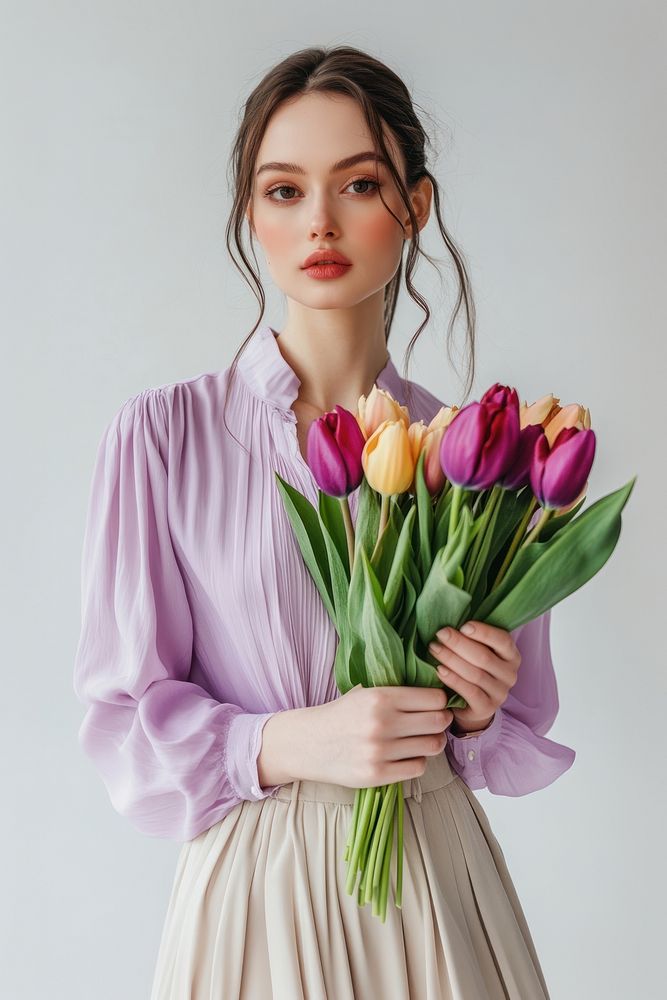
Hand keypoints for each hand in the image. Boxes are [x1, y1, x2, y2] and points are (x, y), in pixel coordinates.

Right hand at [300, 684, 454, 788]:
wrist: (308, 743)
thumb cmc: (341, 715)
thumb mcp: (365, 692)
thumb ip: (396, 691)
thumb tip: (436, 691)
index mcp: (380, 697)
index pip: (434, 698)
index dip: (440, 700)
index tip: (436, 703)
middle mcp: (382, 723)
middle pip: (438, 722)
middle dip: (442, 720)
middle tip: (437, 720)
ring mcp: (380, 751)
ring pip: (432, 746)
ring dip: (432, 742)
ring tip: (424, 738)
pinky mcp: (377, 774)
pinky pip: (418, 767)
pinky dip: (418, 761)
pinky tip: (408, 755)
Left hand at [428, 621, 520, 733]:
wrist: (470, 705)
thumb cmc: (471, 669)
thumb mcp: (476, 651)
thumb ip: (470, 638)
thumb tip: (449, 620)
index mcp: (511, 655)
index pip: (503, 640)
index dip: (483, 632)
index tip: (463, 626)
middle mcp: (510, 674)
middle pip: (484, 656)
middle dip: (459, 643)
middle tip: (440, 635)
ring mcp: (500, 693)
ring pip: (475, 674)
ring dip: (451, 659)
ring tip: (434, 649)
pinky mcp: (487, 708)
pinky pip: (470, 692)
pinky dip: (453, 679)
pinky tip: (439, 670)